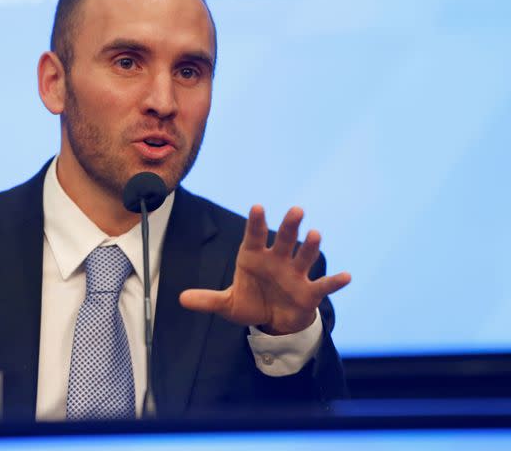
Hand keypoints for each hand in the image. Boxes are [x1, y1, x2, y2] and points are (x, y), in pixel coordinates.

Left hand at [179, 205, 350, 334]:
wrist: (274, 321)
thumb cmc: (251, 303)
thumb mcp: (227, 305)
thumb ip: (208, 300)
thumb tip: (182, 299)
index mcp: (254, 257)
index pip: (254, 236)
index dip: (256, 223)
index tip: (258, 207)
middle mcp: (277, 260)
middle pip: (284, 239)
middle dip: (290, 226)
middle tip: (296, 210)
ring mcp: (295, 274)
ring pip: (305, 256)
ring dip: (310, 246)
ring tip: (315, 235)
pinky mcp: (309, 292)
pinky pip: (323, 285)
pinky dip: (334, 282)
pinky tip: (346, 276)